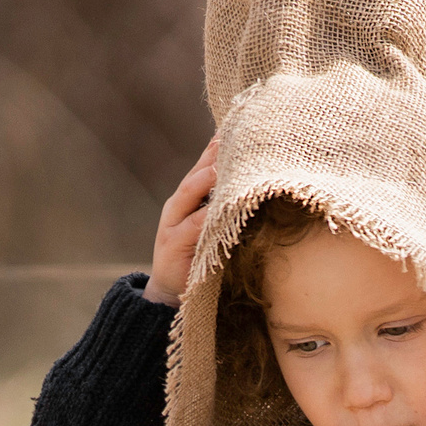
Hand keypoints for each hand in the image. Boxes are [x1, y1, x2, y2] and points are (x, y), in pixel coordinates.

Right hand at [144, 138, 220, 305]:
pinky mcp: (174, 246)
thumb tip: (257, 189)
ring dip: (207, 178)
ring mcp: (173, 225)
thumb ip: (224, 210)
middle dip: (212, 155)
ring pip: (189, 192)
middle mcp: (177, 207)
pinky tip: (221, 206)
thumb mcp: (211, 231)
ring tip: (223, 164)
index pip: (203, 169)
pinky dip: (207, 215)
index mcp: (187, 201)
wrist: (169, 295)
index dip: (217, 150)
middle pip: (195, 174)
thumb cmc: (198, 259)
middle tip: (232, 136)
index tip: (236, 129)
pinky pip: (193, 225)